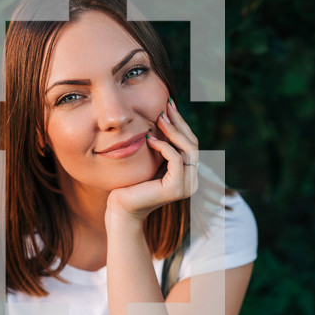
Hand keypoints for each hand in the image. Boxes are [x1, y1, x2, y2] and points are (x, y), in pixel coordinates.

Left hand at [106, 98, 198, 223]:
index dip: (181, 124)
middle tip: (166, 106)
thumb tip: (164, 118)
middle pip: (193, 144)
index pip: (191, 144)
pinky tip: (150, 139)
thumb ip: (162, 147)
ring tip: (159, 118)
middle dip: (180, 123)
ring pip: (188, 149)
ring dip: (173, 131)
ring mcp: (186, 186)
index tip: (169, 106)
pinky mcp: (176, 188)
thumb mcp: (151, 160)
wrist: (121, 208)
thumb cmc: (131, 184)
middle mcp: (192, 181)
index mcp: (188, 175)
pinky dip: (164, 146)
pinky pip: (175, 159)